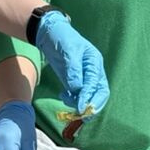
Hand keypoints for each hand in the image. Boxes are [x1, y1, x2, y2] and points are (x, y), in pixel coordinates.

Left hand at [32, 11, 109, 127]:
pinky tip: (63, 95)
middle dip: (91, 106)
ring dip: (79, 103)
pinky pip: (78, 95)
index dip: (89, 97)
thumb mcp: (68, 51)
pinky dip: (72, 99)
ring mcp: (84, 77)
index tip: (81, 108)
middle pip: (99, 94)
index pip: (97, 85)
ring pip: (89, 97)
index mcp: (94, 63)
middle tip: (81, 115)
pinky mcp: (75, 81)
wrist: (50, 34)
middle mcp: (93, 72)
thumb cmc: (62, 38)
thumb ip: (74, 70)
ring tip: (65, 98)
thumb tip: (77, 88)